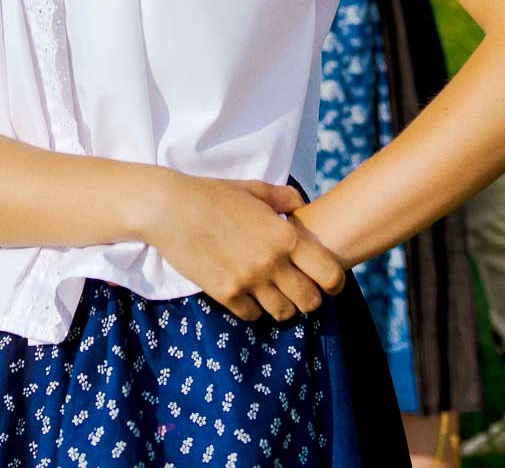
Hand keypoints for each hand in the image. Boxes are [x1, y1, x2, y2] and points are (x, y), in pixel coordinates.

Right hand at [142, 174, 345, 322]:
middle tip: (299, 289)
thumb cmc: (213, 194)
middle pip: (310, 301)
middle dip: (309, 298)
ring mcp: (248, 281)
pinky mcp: (225, 294)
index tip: (328, 282)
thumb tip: (301, 206)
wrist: (170, 208)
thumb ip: (284, 198)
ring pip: (283, 313)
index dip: (334, 282)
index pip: (330, 274)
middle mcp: (272, 263)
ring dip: (282, 305)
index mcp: (285, 236)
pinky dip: (254, 308)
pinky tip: (248, 293)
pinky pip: (252, 315)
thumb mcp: (254, 189)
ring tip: (273, 293)